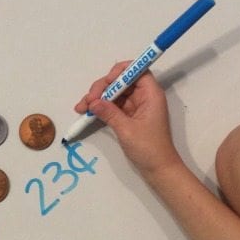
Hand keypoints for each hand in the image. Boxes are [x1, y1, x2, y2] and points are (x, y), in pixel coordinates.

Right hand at [75, 61, 182, 177]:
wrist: (158, 169)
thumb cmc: (149, 148)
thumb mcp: (127, 130)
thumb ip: (110, 113)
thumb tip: (93, 102)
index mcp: (150, 94)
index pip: (137, 70)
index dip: (121, 71)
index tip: (107, 83)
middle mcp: (143, 96)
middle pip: (121, 81)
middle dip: (102, 88)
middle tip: (88, 100)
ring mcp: (135, 106)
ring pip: (114, 94)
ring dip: (97, 98)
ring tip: (81, 108)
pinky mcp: (128, 116)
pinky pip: (112, 106)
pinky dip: (99, 108)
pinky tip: (86, 112)